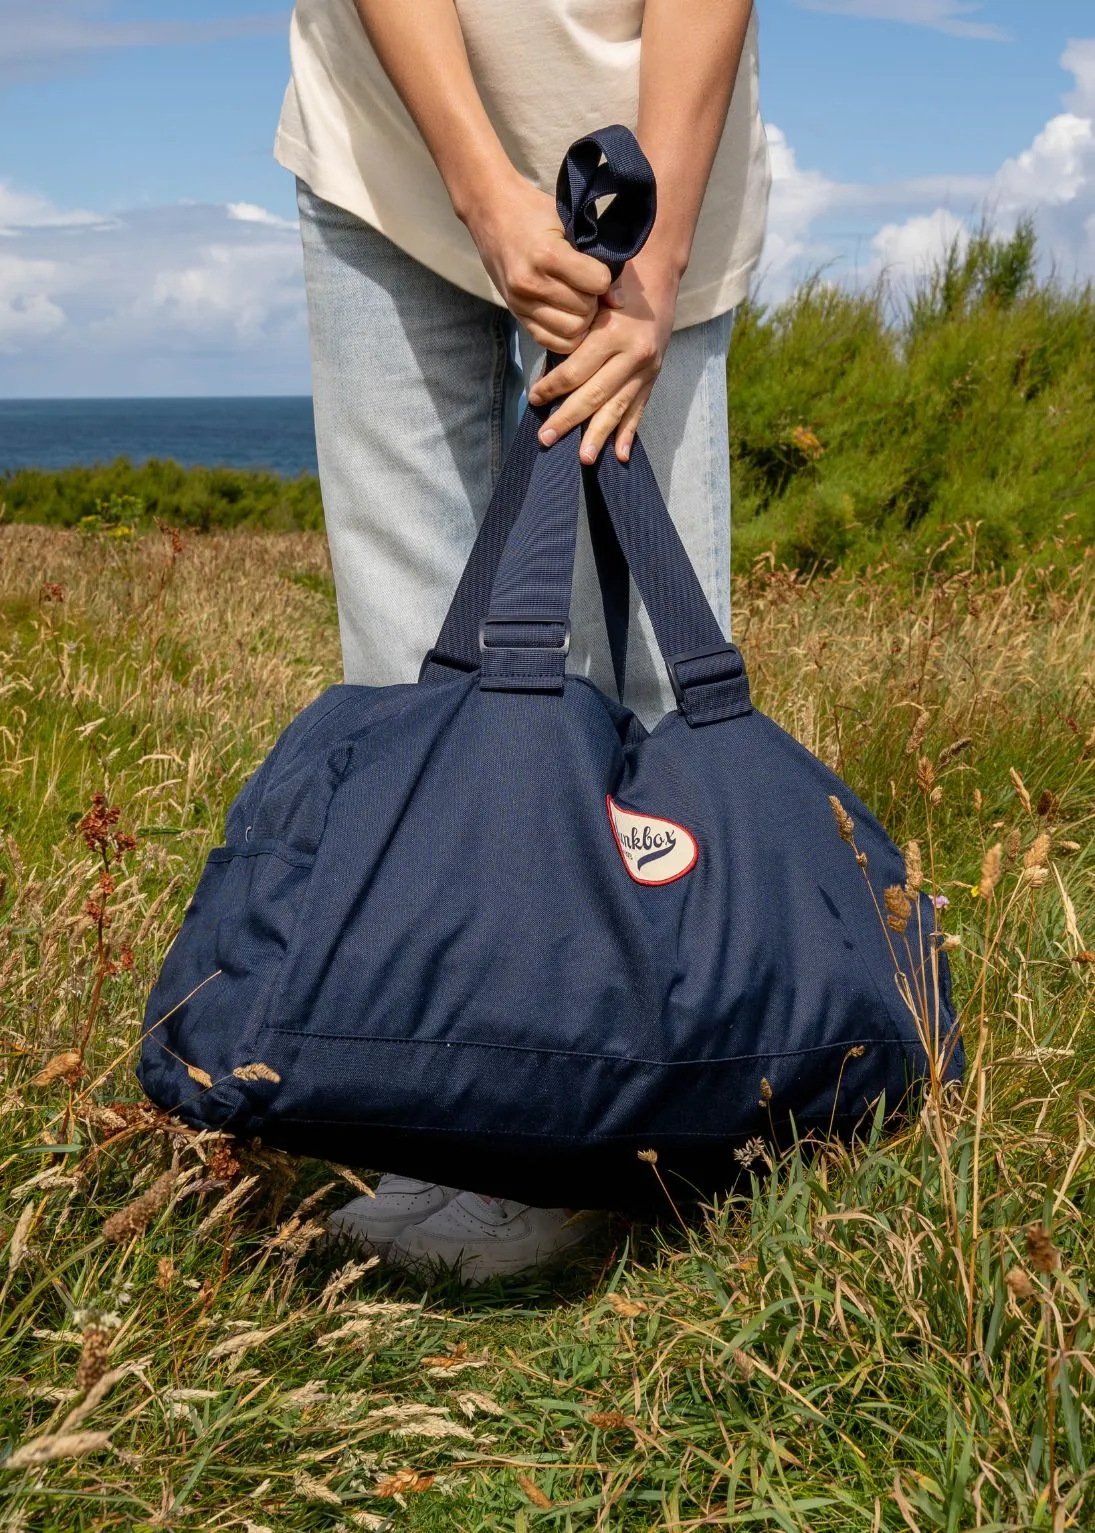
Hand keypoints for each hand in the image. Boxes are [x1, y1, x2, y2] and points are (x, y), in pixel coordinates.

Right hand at [465, 172, 612, 353]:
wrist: (490, 211)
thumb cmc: (534, 212)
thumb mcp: (568, 224)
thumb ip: (595, 260)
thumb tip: (618, 301)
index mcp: (547, 255)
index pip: (597, 283)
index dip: (604, 278)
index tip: (597, 270)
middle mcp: (531, 283)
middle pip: (584, 312)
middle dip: (593, 302)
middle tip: (588, 288)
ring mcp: (520, 302)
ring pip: (571, 332)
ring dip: (581, 320)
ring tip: (577, 301)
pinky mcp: (515, 314)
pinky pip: (551, 342)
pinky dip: (565, 335)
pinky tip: (567, 316)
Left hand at [526, 257, 678, 463]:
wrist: (658, 278)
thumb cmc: (616, 287)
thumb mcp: (593, 299)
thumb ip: (575, 330)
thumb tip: (549, 369)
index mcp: (612, 333)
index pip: (576, 369)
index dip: (552, 387)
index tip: (534, 398)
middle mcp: (632, 354)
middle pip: (594, 394)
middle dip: (568, 419)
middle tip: (546, 437)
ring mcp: (646, 369)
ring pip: (617, 408)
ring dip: (598, 435)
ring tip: (583, 458)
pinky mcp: (653, 378)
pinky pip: (639, 410)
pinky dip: (628, 433)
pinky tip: (619, 455)